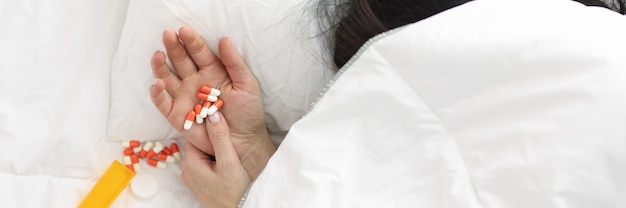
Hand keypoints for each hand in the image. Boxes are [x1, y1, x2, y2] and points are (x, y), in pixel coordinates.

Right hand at [149, 26, 274, 178]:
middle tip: (167, 34)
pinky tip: (156, 82)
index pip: (200, 53)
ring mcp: (185, 97)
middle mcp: (196, 81)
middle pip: (181, 60)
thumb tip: (224, 39)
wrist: (245, 141)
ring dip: (161, 66)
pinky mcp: (177, 115)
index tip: (184, 30)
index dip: (192, 41)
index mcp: (213, 72)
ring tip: (158, 54)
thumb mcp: (247, 85)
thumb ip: (235, 63)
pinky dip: (156, 93)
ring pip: (168, 78)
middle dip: (174, 47)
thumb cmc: (249, 113)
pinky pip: (162, 102)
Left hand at [181, 112, 250, 207]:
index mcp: (190, 162)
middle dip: (210, 136)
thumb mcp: (229, 162)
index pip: (194, 135)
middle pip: (197, 143)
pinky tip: (226, 156)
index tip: (217, 115)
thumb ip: (220, 137)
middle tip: (227, 127)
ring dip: (213, 147)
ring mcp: (193, 178)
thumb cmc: (235, 191)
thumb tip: (213, 112)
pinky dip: (213, 157)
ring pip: (201, 153)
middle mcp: (187, 170)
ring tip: (229, 143)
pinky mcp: (201, 183)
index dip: (206, 124)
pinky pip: (205, 163)